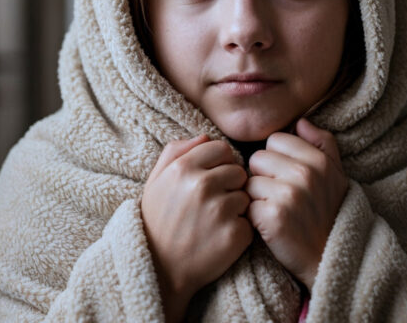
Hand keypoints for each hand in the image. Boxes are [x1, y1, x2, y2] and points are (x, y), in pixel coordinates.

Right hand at [141, 135, 251, 321]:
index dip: (219, 164)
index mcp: (182, 168)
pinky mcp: (235, 234)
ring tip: (214, 223)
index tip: (210, 181)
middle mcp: (202, 185)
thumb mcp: (155, 182)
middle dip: (230, 185)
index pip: (221, 148)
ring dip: (235, 208)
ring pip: (246, 195)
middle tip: (212, 205)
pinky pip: (251, 220)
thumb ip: (175, 151)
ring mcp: (220, 210)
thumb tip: (205, 135)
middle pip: (238, 170)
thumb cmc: (157, 223)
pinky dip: (240, 230)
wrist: (159, 271)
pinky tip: (220, 238)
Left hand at [246, 119, 347, 289]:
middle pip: (257, 158)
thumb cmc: (329, 213)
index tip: (285, 176)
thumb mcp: (336, 175)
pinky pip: (247, 204)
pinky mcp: (272, 218)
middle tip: (278, 195)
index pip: (275, 140)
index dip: (275, 158)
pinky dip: (253, 216)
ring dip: (256, 196)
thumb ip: (323, 143)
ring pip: (249, 181)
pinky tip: (269, 224)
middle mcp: (304, 174)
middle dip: (262, 176)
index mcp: (318, 160)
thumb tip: (301, 121)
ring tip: (274, 209)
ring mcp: (288, 196)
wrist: (328, 258)